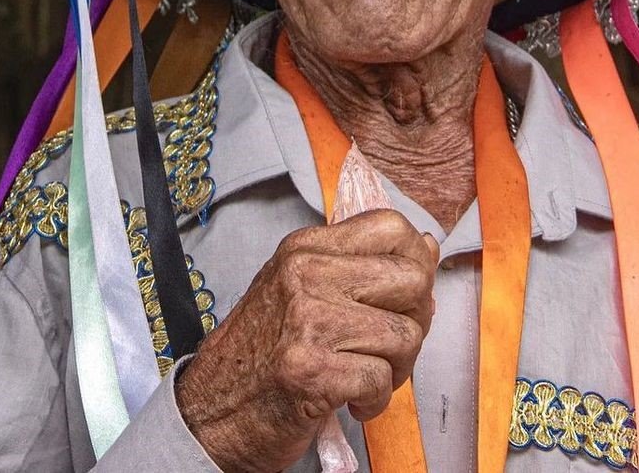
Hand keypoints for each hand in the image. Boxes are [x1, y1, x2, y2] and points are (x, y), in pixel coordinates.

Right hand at [175, 209, 439, 471]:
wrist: (209, 413)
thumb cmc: (262, 353)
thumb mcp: (302, 289)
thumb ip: (361, 266)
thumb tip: (429, 246)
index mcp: (306, 248)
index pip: (390, 226)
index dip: (416, 259)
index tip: (407, 292)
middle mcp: (305, 274)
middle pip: (411, 279)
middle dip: (416, 319)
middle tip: (389, 343)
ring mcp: (308, 321)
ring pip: (406, 334)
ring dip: (396, 368)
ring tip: (366, 375)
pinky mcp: (311, 371)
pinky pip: (382, 379)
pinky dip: (375, 400)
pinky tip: (351, 400)